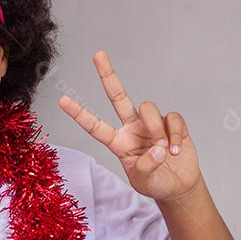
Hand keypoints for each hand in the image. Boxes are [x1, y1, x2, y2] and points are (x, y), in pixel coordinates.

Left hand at [58, 50, 202, 202]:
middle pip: (118, 96)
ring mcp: (151, 123)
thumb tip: (158, 148)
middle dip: (108, 75)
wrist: (178, 185)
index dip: (79, 113)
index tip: (62, 100)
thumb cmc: (154, 183)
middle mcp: (131, 127)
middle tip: (98, 54)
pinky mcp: (171, 122)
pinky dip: (175, 134)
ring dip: (156, 130)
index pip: (94, 126)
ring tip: (163, 151)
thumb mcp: (142, 181)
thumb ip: (145, 167)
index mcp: (117, 141)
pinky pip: (172, 118)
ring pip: (148, 108)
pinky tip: (176, 149)